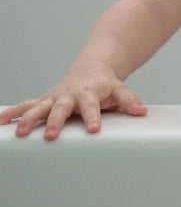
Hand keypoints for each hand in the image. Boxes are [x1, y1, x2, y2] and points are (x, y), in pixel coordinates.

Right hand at [0, 63, 146, 140]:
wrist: (90, 70)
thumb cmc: (105, 85)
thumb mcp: (119, 89)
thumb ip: (128, 100)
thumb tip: (141, 111)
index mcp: (88, 94)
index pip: (91, 107)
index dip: (93, 118)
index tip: (94, 129)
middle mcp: (68, 96)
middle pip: (61, 109)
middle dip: (55, 122)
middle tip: (51, 136)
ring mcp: (53, 98)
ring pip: (38, 108)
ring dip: (28, 119)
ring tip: (20, 133)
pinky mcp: (43, 101)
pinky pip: (24, 106)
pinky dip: (11, 113)